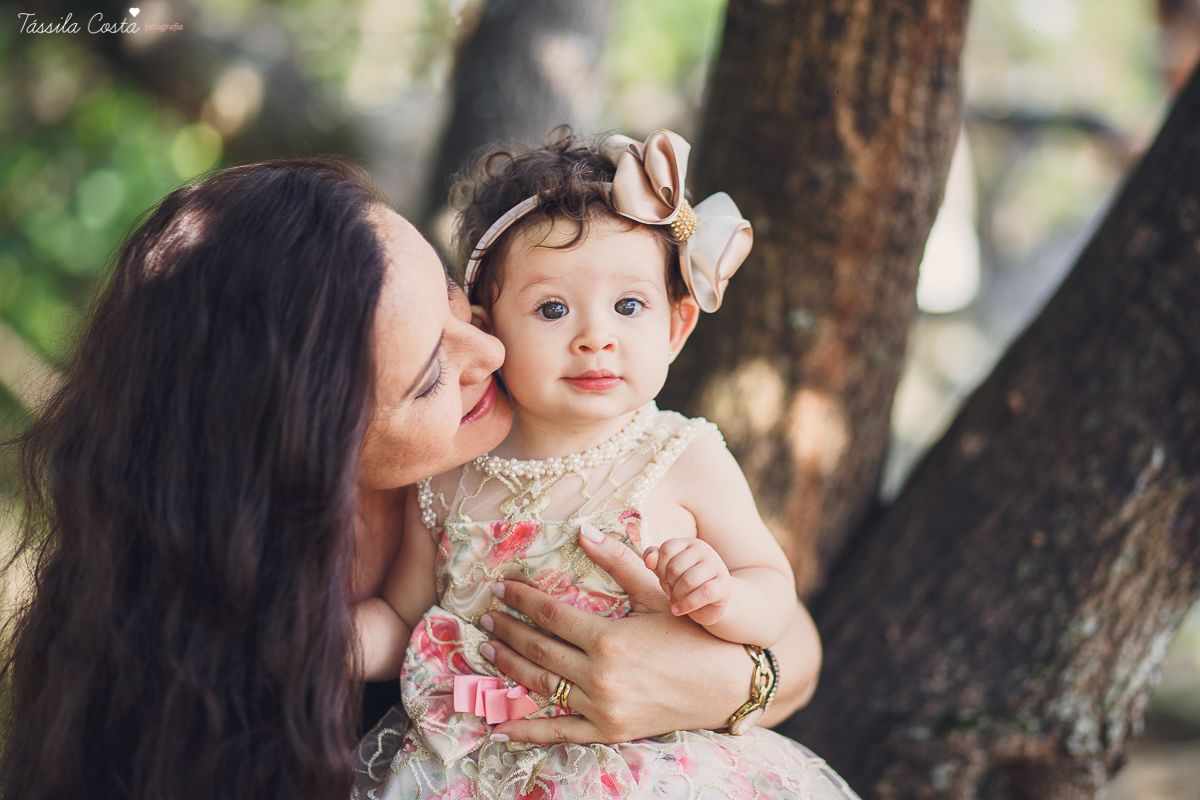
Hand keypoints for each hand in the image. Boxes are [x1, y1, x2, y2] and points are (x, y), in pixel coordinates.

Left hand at [478, 526, 751, 743]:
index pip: (550, 615)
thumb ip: (619, 562)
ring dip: (509, 668)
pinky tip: (499, 726)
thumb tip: (584, 530)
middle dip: (507, 631)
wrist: (730, 684)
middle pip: (538, 649)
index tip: (500, 587)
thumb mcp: (658, 593)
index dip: (521, 600)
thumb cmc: (694, 633)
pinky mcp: (608, 731)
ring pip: (541, 686)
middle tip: (485, 617)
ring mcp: (602, 709)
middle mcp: (600, 677)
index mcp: (610, 639)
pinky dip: (528, 730)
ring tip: (488, 652)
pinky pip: (559, 732)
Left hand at [643, 538, 730, 624]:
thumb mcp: (666, 571)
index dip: (659, 567)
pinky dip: (686, 605)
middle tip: (672, 592)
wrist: (711, 604)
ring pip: (688, 581)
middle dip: (669, 584)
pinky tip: (679, 610)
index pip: (667, 549)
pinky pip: (703, 594)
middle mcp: (705, 550)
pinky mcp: (724, 586)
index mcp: (689, 543)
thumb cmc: (686, 584)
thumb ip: (654, 560)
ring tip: (675, 601)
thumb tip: (649, 561)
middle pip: (675, 567)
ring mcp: (717, 567)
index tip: (663, 578)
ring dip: (677, 596)